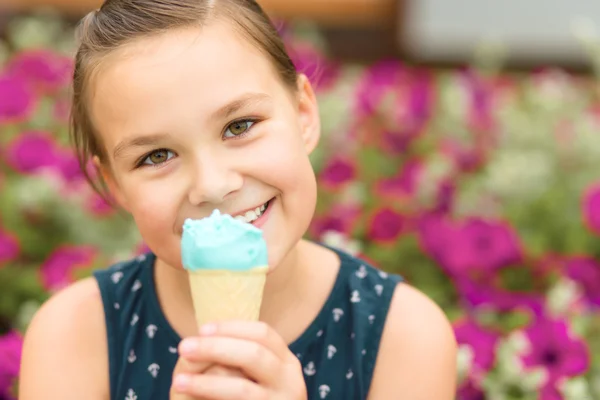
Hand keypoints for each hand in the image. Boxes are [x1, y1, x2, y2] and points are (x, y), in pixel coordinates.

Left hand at [171, 321, 306, 399]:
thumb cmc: (254, 398)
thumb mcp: (258, 375)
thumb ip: (240, 357)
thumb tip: (204, 335)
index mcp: (287, 362)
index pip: (263, 333)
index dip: (232, 328)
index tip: (202, 328)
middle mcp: (290, 382)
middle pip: (254, 354)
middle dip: (215, 348)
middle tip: (184, 347)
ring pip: (241, 388)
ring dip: (206, 383)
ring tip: (179, 381)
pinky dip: (211, 397)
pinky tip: (189, 397)